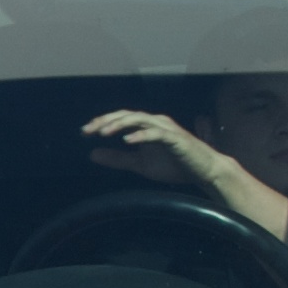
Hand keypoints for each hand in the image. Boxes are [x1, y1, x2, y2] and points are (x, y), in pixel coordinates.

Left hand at [81, 110, 287, 241]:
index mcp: (146, 126)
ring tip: (104, 133)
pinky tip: (128, 141)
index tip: (84, 132)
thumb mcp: (140, 164)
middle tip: (88, 130)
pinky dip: (142, 135)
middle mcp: (155, 122)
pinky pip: (157, 134)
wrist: (203, 172)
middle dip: (106, 121)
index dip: (102, 122)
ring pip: (139, 119)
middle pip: (127, 115)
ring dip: (120, 124)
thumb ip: (118, 159)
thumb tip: (92, 154)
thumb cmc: (174, 166)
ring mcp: (166, 128)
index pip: (121, 118)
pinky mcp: (176, 138)